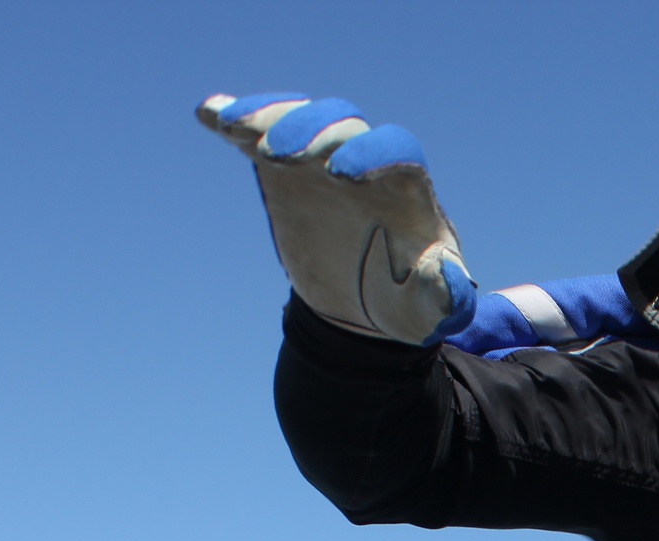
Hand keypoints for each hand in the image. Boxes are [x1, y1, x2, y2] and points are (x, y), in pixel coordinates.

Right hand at [198, 92, 475, 346]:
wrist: (365, 304)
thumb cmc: (407, 299)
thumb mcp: (428, 307)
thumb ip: (442, 295)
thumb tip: (449, 283)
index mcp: (406, 190)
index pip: (395, 149)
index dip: (372, 154)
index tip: (343, 175)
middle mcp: (364, 163)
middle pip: (343, 126)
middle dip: (315, 133)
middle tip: (283, 155)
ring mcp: (322, 162)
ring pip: (301, 121)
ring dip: (273, 118)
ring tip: (240, 130)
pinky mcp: (285, 171)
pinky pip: (261, 135)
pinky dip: (236, 120)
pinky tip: (210, 114)